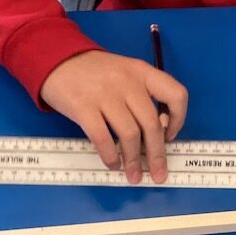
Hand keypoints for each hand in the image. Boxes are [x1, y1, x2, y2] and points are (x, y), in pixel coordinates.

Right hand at [41, 51, 187, 183]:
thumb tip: (157, 131)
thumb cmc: (94, 72)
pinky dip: (110, 156)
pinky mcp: (83, 107)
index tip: (170, 136)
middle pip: (151, 124)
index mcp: (142, 72)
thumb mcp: (124, 73)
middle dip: (157, 154)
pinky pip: (103, 138)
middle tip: (158, 174)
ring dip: (134, 160)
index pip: (175, 95)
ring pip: (129, 134)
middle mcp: (127, 82)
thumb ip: (141, 96)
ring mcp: (105, 94)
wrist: (57, 58)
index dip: (179, 120)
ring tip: (134, 175)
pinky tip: (113, 164)